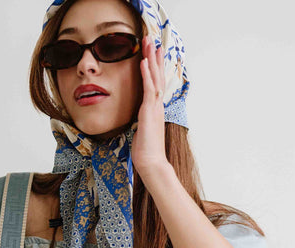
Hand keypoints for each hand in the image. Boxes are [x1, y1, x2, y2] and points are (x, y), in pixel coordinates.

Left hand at [131, 35, 169, 179]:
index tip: (153, 52)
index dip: (155, 67)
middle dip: (154, 56)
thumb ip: (141, 122)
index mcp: (155, 109)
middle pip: (157, 75)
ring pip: (154, 77)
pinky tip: (143, 60)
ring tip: (148, 42)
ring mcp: (154, 107)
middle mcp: (157, 105)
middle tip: (151, 39)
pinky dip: (146, 73)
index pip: (156, 83)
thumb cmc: (146, 151)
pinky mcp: (149, 111)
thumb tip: (137, 121)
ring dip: (151, 58)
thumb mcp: (141, 132)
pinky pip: (148, 88)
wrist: (151, 163)